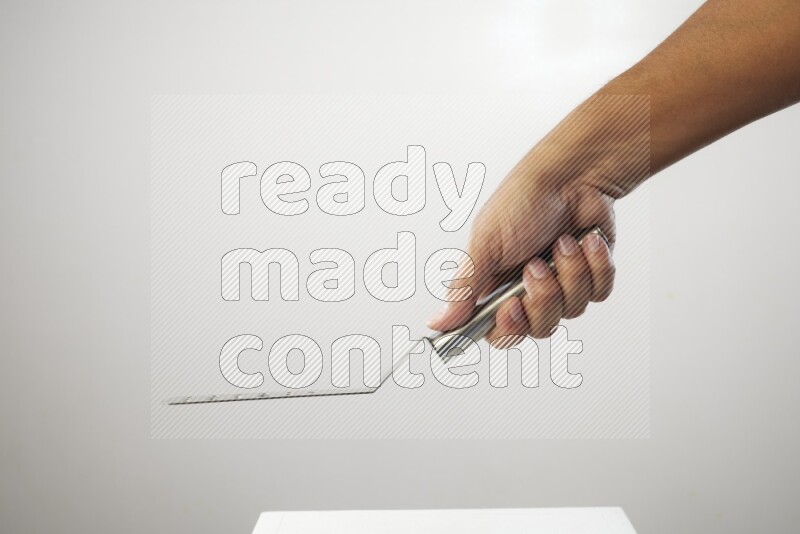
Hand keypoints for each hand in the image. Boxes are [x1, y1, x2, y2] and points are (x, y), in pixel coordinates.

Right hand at [426, 97, 648, 344]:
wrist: (571, 175)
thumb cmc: (521, 201)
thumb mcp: (485, 244)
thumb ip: (464, 288)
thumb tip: (437, 322)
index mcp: (496, 287)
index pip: (499, 332)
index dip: (508, 328)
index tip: (512, 307)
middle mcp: (529, 291)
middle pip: (539, 328)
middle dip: (543, 296)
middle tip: (536, 264)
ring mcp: (563, 285)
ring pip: (573, 310)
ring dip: (570, 272)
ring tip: (563, 241)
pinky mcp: (594, 276)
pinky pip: (600, 293)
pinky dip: (596, 265)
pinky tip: (587, 241)